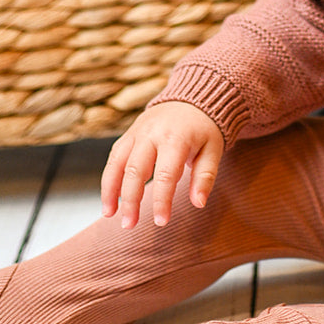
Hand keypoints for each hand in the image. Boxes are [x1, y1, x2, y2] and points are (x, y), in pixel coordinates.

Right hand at [101, 100, 224, 229]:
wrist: (192, 98)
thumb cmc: (205, 129)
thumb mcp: (213, 150)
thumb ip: (205, 177)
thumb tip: (198, 203)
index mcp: (176, 138)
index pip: (166, 175)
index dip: (161, 201)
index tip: (161, 222)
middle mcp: (152, 134)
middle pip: (135, 170)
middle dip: (130, 200)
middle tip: (128, 225)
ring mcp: (137, 132)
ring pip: (117, 162)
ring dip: (110, 190)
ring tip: (109, 214)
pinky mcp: (129, 133)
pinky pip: (114, 156)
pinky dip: (109, 177)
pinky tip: (109, 198)